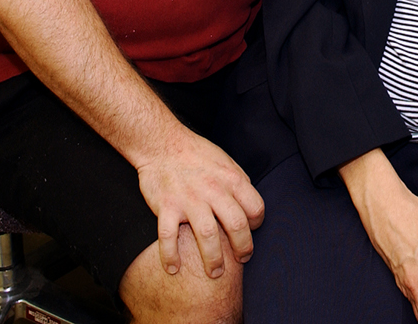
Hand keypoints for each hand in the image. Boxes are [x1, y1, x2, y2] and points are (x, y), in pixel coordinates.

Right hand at [136, 127, 264, 278]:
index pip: (255, 208)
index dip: (257, 224)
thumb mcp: (225, 161)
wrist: (161, 143)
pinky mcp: (166, 206)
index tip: (250, 232)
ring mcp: (189, 198)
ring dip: (213, 260)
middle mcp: (213, 189)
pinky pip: (169, 237)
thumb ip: (238, 183)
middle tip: (240, 260)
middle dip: (242, 249)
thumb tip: (250, 206)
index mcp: (231, 178)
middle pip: (236, 226)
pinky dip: (170, 256)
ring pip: (207, 236)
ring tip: (214, 273)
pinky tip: (173, 268)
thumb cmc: (195, 153)